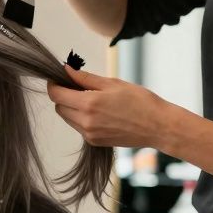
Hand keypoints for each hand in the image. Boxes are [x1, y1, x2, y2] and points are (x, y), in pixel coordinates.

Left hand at [47, 66, 170, 148]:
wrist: (158, 126)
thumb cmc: (140, 101)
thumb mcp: (112, 83)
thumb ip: (85, 78)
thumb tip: (66, 70)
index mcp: (88, 104)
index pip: (56, 95)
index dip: (54, 85)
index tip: (58, 79)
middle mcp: (85, 122)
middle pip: (59, 107)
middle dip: (63, 96)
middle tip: (78, 87)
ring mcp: (89, 134)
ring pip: (67, 118)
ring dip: (72, 107)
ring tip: (91, 99)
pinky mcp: (94, 142)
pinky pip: (78, 127)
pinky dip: (81, 118)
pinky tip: (98, 112)